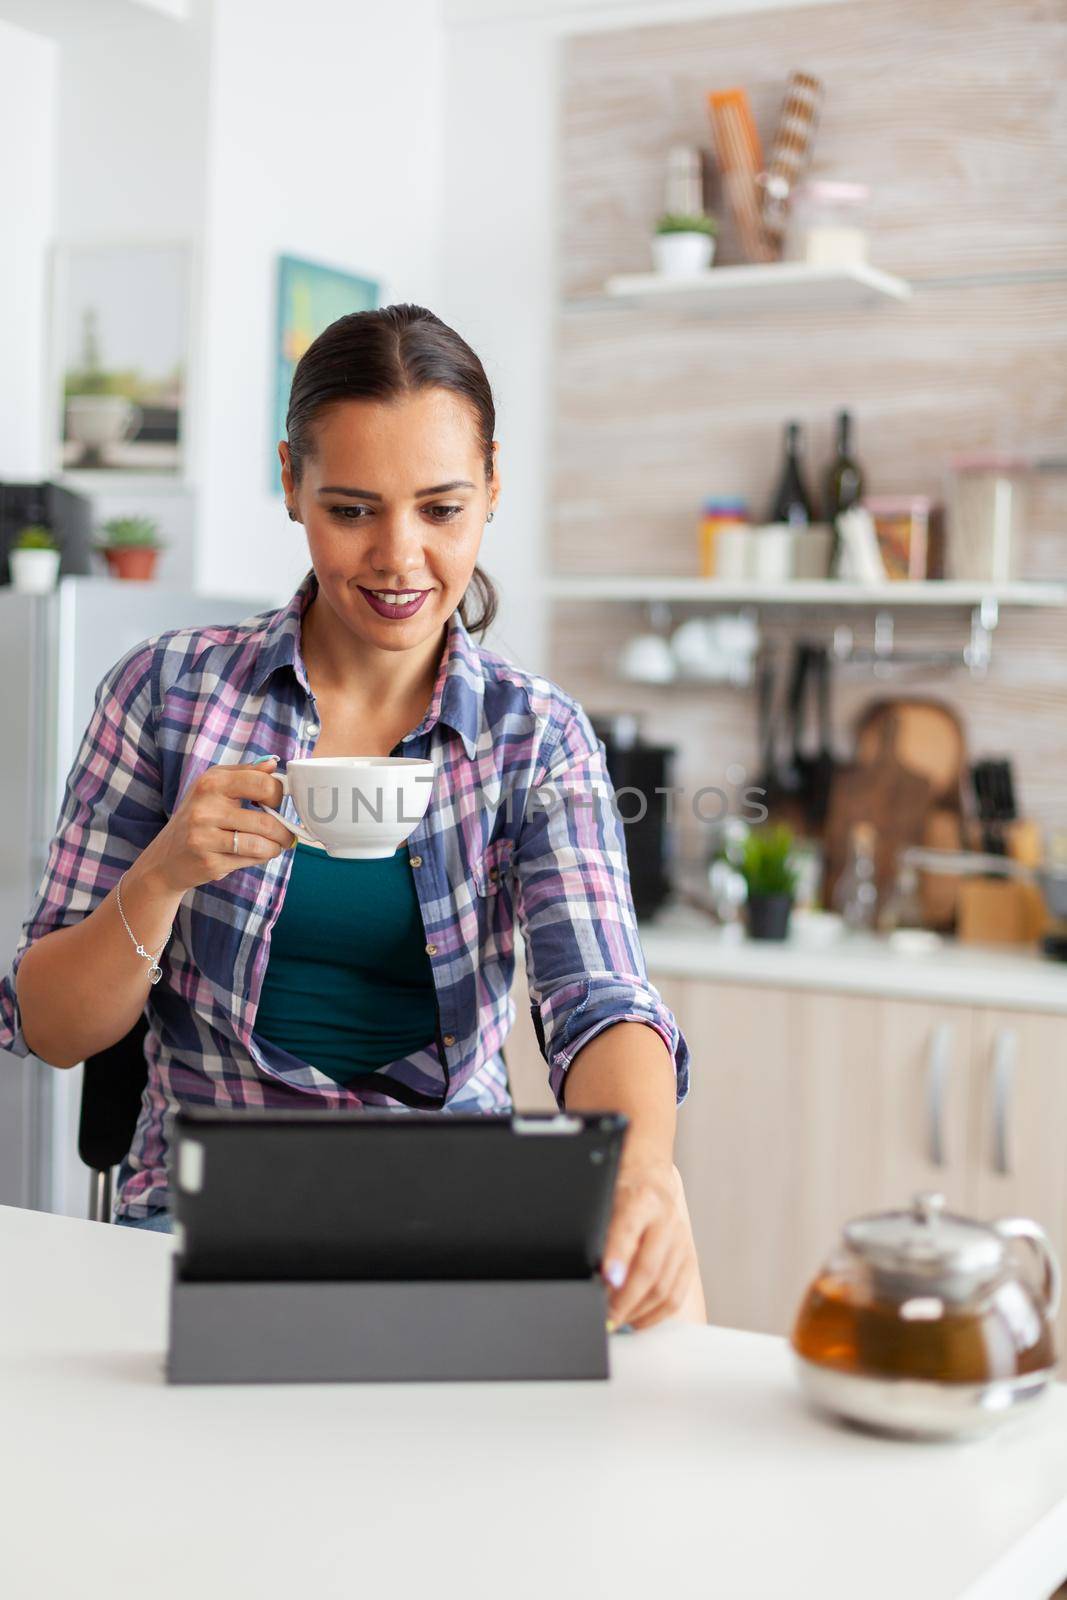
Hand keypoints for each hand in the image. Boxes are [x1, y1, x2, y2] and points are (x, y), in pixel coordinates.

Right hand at [133, 756, 296, 896]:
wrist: (166, 858)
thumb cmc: (197, 818)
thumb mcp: (214, 788)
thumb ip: (245, 774)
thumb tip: (273, 764)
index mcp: (211, 783)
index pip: (262, 783)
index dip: (278, 794)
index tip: (278, 803)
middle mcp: (206, 808)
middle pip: (266, 820)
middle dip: (284, 829)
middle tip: (286, 832)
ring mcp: (205, 836)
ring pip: (261, 843)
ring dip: (276, 846)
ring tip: (277, 845)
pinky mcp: (209, 861)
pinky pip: (250, 859)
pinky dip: (262, 857)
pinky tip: (258, 853)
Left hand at [601, 1160, 706, 1330]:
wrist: (650, 1180)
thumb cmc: (622, 1194)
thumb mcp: (605, 1203)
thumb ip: (600, 1234)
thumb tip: (590, 1274)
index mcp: (641, 1200)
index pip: (629, 1230)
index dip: (618, 1257)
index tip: (607, 1279)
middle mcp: (666, 1220)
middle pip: (648, 1269)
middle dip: (624, 1300)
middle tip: (605, 1316)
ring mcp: (681, 1241)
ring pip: (664, 1288)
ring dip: (638, 1312)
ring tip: (617, 1320)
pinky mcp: (689, 1258)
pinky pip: (676, 1296)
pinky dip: (655, 1314)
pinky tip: (637, 1319)